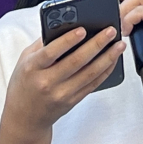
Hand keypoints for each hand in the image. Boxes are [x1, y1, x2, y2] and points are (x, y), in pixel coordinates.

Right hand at [0, 23, 124, 143]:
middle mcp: (48, 82)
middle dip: (96, 44)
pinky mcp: (72, 101)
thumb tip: (65, 25)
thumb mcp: (25, 59)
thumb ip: (43, 43)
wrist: (24, 118)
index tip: (83, 29)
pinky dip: (105, 71)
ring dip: (107, 58)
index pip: (52, 52)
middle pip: (76, 62)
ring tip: (118, 45)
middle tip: (110, 31)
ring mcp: (62, 94)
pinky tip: (112, 60)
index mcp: (33, 68)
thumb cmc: (24, 84)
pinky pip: (92, 84)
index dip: (68, 41)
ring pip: (89, 74)